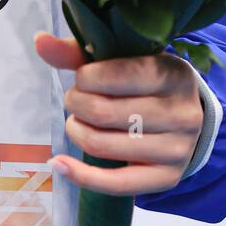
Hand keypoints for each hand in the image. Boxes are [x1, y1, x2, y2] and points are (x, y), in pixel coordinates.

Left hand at [34, 31, 203, 195]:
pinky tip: (59, 163)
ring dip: (77, 131)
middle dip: (76, 104)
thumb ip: (79, 51)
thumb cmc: (145, 80)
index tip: (81, 78)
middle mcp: (182, 113)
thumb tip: (40, 41)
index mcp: (174, 74)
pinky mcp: (167, 178)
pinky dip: (80, 175)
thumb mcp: (122, 58)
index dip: (86, 78)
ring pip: (104, 145)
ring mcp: (178, 149)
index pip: (118, 76)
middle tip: (75, 100)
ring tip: (78, 121)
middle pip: (104, 113)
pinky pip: (116, 184)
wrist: (185, 116)